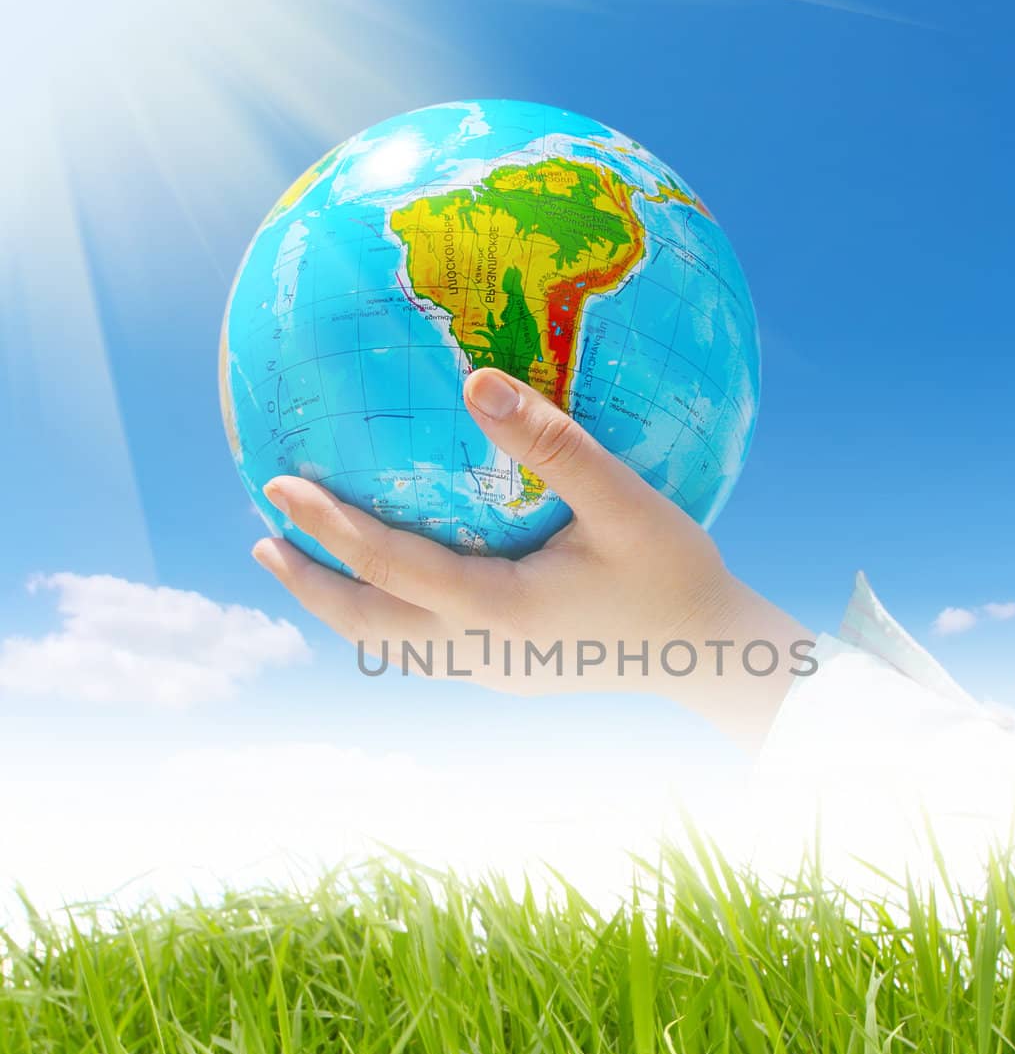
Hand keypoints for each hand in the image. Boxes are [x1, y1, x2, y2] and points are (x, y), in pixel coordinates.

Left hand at [252, 368, 812, 747]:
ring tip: (300, 567)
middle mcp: (483, 652)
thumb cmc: (678, 575)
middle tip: (261, 540)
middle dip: (310, 584)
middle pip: (369, 625)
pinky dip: (387, 617)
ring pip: (393, 646)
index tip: (277, 487)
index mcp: (499, 612)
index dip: (327, 530)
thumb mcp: (627, 503)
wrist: (713, 657)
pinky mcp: (511, 673)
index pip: (389, 568)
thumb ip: (553, 444)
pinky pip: (427, 647)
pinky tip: (390, 588)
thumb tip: (475, 380)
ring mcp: (494, 671)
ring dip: (342, 607)